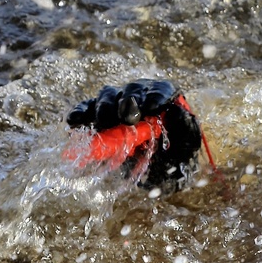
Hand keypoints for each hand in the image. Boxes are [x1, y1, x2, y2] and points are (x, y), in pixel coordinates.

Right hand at [66, 78, 201, 188]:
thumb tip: (178, 109)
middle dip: (129, 102)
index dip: (155, 95)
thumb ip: (185, 127)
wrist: (161, 173)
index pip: (161, 90)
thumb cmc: (177, 155)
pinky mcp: (100, 116)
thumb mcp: (187, 145)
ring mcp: (118, 104)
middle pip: (132, 90)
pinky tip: (74, 122)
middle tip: (128, 118)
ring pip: (108, 96)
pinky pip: (88, 110)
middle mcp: (141, 95)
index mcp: (165, 98)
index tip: (152, 107)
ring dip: (105, 107)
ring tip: (104, 121)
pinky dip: (80, 114)